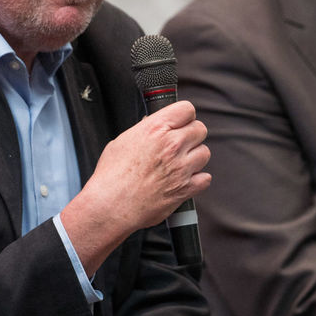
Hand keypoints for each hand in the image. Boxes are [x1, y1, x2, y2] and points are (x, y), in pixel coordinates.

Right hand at [61, 100, 210, 272]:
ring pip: (204, 153)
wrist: (110, 205)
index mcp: (155, 129)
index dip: (184, 116)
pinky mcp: (185, 189)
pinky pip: (205, 178)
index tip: (180, 122)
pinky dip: (197, 179)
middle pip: (200, 129)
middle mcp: (172, 146)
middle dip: (191, 136)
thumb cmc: (110, 175)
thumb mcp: (122, 142)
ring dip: (194, 157)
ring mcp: (181, 168)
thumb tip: (152, 123)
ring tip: (179, 164)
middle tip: (180, 144)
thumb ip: (143, 130)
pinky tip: (183, 180)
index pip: (186, 109)